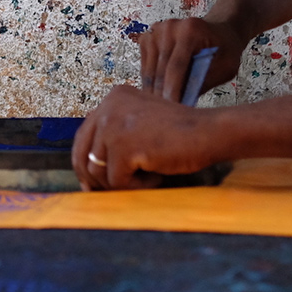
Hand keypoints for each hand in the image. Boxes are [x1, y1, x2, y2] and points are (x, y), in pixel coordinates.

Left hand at [71, 86, 220, 189]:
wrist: (209, 132)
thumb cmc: (180, 134)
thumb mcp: (140, 124)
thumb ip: (114, 137)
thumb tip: (86, 175)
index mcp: (112, 98)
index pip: (83, 136)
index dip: (86, 163)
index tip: (93, 183)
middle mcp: (108, 107)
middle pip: (82, 153)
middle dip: (93, 178)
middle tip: (108, 193)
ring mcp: (113, 125)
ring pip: (98, 171)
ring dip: (123, 182)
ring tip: (150, 175)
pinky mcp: (123, 145)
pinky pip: (117, 182)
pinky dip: (138, 187)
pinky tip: (158, 176)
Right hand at [138, 17, 245, 100]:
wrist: (218, 32)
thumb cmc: (225, 50)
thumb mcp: (225, 66)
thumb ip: (204, 80)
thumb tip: (183, 102)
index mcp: (190, 29)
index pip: (177, 65)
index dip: (173, 90)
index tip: (172, 109)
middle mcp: (169, 27)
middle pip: (160, 69)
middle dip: (162, 94)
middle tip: (165, 118)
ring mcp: (155, 31)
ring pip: (149, 71)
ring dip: (154, 92)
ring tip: (162, 110)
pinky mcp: (147, 38)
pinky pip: (145, 68)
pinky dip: (151, 83)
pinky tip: (159, 95)